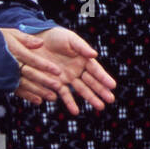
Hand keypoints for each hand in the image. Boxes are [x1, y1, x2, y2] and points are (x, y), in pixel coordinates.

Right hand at [0, 29, 63, 105]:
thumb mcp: (11, 34)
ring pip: (24, 84)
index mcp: (14, 51)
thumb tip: (41, 43)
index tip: (58, 71)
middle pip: (30, 74)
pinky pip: (16, 90)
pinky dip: (27, 96)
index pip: (32, 59)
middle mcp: (11, 64)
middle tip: (58, 87)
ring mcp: (7, 74)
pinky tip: (38, 100)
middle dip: (44, 81)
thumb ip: (27, 39)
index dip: (45, 66)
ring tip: (52, 97)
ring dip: (38, 91)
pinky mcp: (4, 81)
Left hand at [2, 27, 117, 113]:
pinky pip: (64, 94)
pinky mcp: (56, 83)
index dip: (104, 78)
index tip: (112, 86)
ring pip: (81, 90)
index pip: (96, 70)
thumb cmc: (56, 37)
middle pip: (91, 82)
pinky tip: (75, 111)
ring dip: (90, 98)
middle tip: (111, 100)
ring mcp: (68, 78)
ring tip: (100, 107)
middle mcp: (78, 70)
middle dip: (101, 91)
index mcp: (84, 59)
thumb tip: (95, 55)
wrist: (36, 41)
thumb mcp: (70, 39)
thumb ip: (82, 47)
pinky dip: (69, 103)